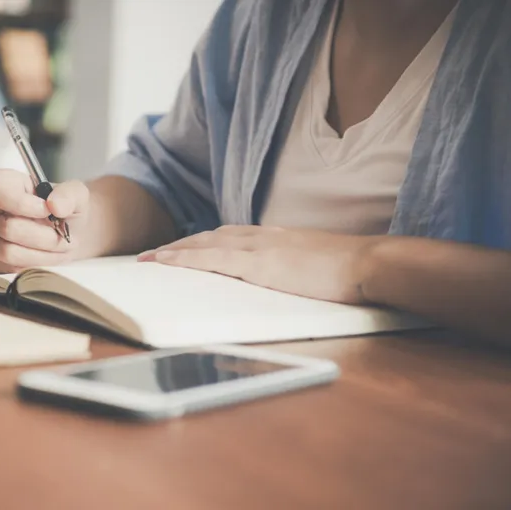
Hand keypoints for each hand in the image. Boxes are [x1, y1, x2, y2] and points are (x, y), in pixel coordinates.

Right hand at [0, 169, 88, 272]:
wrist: (62, 231)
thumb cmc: (61, 209)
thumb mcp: (73, 194)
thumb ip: (68, 194)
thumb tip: (55, 205)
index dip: (23, 205)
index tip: (48, 211)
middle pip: (8, 228)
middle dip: (43, 236)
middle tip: (64, 237)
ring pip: (9, 252)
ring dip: (41, 254)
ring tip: (59, 248)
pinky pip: (9, 268)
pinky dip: (34, 265)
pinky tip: (47, 257)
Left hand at [138, 225, 388, 303]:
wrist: (369, 263)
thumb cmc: (349, 271)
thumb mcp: (312, 266)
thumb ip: (292, 269)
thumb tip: (282, 281)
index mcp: (275, 238)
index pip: (228, 237)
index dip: (201, 244)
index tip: (182, 250)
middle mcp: (261, 236)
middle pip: (210, 237)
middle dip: (180, 246)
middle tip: (152, 255)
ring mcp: (258, 247)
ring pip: (204, 244)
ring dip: (174, 251)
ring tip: (149, 259)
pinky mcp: (258, 263)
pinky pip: (211, 258)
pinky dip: (184, 258)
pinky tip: (164, 261)